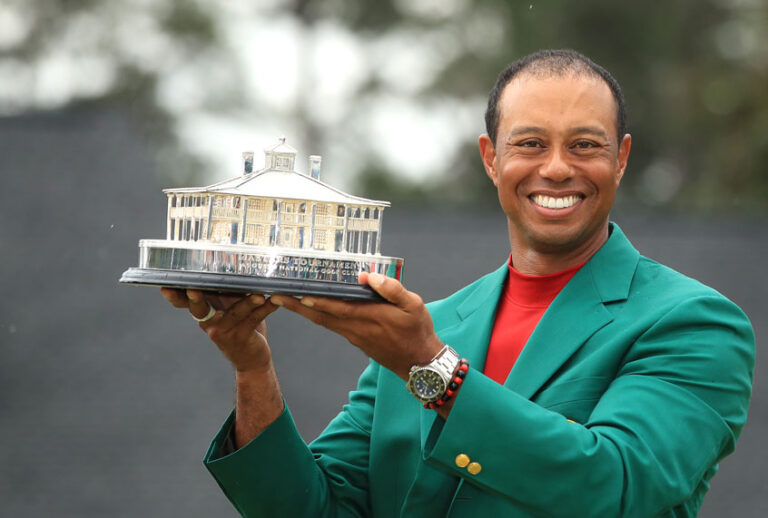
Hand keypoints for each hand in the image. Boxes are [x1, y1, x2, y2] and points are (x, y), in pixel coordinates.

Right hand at [160, 288, 278, 372]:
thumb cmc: (241, 326)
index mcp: (204, 313)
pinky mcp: (241, 337)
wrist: (252, 358)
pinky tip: (274, 301)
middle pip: (199, 309)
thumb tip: (232, 264)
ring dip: (248, 303)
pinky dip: (265, 309)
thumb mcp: (230, 308)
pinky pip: (254, 319)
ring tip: (258, 295)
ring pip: (235, 313)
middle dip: (195, 299)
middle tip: (192, 290)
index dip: (175, 296)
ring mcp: (224, 331)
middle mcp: (210, 323)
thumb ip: (227, 293)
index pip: (185, 303)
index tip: (165, 287)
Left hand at [270, 273, 442, 379]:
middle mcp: (356, 328)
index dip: (315, 301)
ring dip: (302, 311)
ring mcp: (353, 336)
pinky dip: (316, 315)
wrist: (420, 363)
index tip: (295, 293)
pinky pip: (331, 325)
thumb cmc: (418, 331)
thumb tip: (367, 276)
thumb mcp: (414, 305)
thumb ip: (392, 289)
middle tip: (274, 295)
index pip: (336, 307)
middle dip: (296, 305)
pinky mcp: (355, 339)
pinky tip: (309, 307)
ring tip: (284, 299)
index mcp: (370, 317)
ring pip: (323, 321)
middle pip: (320, 315)